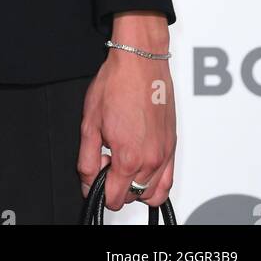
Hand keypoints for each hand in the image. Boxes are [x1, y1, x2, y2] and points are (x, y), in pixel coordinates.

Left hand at [78, 41, 175, 212]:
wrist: (140, 61)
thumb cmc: (117, 84)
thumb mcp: (89, 123)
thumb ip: (87, 160)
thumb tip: (88, 182)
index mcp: (128, 157)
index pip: (114, 199)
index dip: (100, 188)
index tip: (97, 169)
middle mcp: (151, 160)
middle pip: (132, 197)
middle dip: (116, 184)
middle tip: (108, 158)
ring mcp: (165, 154)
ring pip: (151, 193)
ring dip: (135, 185)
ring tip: (124, 161)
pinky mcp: (173, 146)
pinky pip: (167, 181)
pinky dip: (154, 181)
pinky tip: (141, 163)